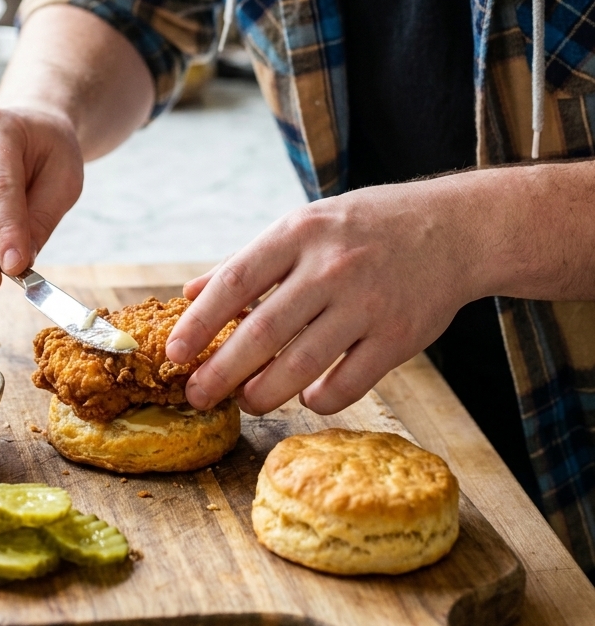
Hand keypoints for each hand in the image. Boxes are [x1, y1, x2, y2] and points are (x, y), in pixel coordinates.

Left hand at [165, 175, 486, 415]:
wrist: (453, 229)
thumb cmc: (366, 226)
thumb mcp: (305, 224)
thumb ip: (248, 260)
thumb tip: (190, 293)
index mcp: (300, 233)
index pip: (235, 281)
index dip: (200, 323)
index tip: (174, 354)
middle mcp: (331, 267)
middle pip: (262, 331)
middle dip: (221, 371)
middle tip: (197, 395)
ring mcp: (367, 303)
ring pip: (301, 365)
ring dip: (264, 393)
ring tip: (246, 401)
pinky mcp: (398, 337)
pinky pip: (347, 384)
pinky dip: (319, 398)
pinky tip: (306, 396)